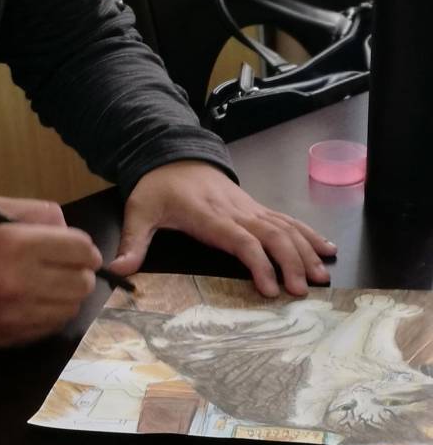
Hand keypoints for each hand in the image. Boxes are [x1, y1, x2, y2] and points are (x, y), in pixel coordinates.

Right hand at [0, 196, 102, 346]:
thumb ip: (34, 213)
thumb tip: (66, 228)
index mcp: (17, 245)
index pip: (80, 250)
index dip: (85, 248)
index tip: (77, 248)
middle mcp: (22, 283)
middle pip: (82, 283)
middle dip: (80, 271)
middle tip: (65, 266)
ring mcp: (17, 315)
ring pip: (71, 308)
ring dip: (66, 294)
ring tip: (48, 283)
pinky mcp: (12, 337)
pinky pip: (51, 327)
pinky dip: (50, 313)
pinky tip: (33, 300)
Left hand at [107, 160, 336, 296]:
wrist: (171, 153)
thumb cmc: (157, 187)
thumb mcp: (139, 211)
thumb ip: (133, 242)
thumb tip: (118, 269)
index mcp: (208, 215)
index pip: (239, 239)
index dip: (257, 262)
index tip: (269, 288)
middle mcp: (234, 210)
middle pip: (271, 234)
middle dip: (291, 262)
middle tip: (302, 291)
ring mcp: (248, 207)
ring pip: (284, 226)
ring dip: (305, 250)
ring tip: (322, 276)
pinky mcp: (254, 206)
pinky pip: (286, 219)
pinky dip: (308, 233)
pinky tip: (327, 248)